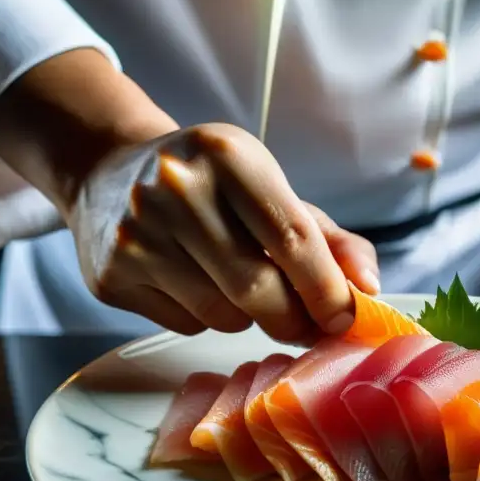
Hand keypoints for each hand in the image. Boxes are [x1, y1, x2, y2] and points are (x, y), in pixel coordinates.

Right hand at [69, 122, 379, 343]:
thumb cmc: (211, 187)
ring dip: (245, 316)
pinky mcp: (111, 274)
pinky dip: (202, 317)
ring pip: (222, 315)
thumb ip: (329, 240)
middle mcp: (176, 189)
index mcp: (228, 155)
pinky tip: (190, 283)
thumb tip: (368, 286)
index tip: (344, 318)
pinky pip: (184, 325)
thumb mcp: (271, 192)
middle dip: (292, 318)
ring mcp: (137, 233)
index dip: (326, 289)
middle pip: (258, 288)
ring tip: (233, 283)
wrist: (111, 172)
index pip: (293, 237)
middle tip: (303, 323)